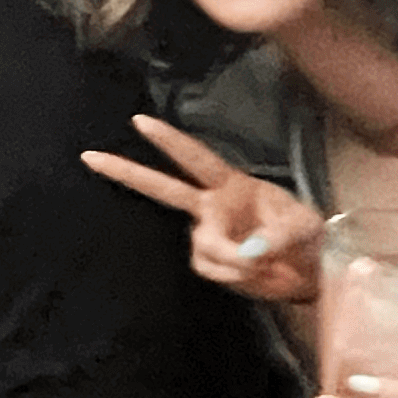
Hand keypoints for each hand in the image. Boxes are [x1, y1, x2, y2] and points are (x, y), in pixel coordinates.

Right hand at [82, 114, 324, 301]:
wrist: (308, 275)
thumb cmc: (308, 239)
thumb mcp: (307, 229)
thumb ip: (280, 235)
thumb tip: (250, 250)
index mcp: (233, 185)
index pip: (196, 159)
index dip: (169, 141)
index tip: (139, 122)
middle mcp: (211, 206)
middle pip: (162, 188)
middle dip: (126, 172)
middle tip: (89, 156)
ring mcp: (206, 234)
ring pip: (204, 246)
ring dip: (235, 261)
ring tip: (265, 268)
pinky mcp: (208, 262)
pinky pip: (209, 268)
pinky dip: (234, 275)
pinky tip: (253, 275)